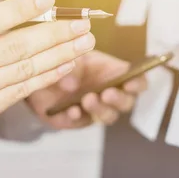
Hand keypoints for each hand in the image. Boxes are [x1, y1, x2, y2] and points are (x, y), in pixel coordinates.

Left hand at [26, 50, 147, 128]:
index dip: (138, 83)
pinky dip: (76, 117)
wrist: (40, 73)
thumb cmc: (66, 60)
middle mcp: (111, 94)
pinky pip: (81, 122)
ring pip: (108, 116)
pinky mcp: (78, 120)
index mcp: (116, 73)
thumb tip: (72, 85)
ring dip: (100, 109)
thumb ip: (73, 66)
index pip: (138, 81)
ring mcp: (96, 109)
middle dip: (119, 99)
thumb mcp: (70, 56)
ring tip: (88, 99)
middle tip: (107, 93)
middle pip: (127, 103)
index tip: (130, 83)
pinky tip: (71, 111)